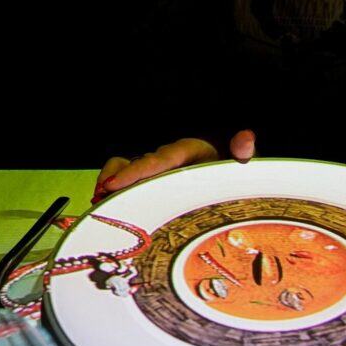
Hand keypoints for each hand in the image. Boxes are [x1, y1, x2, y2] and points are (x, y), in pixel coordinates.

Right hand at [92, 130, 255, 201]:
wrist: (231, 171)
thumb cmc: (234, 168)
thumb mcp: (240, 162)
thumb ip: (242, 152)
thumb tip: (246, 139)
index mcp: (188, 151)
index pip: (157, 160)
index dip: (134, 172)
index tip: (113, 184)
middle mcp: (168, 159)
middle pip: (135, 166)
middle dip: (115, 181)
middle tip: (100, 198)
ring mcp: (158, 171)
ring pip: (125, 170)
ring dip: (110, 185)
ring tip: (99, 204)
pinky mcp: (153, 182)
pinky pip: (128, 182)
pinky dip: (114, 191)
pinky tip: (106, 206)